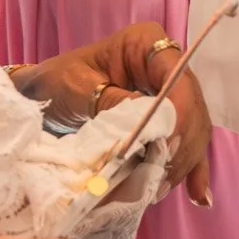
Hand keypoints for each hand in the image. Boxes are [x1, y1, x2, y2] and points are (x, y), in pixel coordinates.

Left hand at [17, 23, 212, 205]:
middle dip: (181, 144)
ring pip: (193, 128)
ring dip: (181, 161)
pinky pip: (186, 143)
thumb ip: (114, 103)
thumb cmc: (56, 83)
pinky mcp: (166, 119)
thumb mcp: (78, 89)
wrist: (41, 97)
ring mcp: (168, 92)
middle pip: (192, 106)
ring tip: (158, 189)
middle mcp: (165, 65)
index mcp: (146, 44)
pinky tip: (197, 195)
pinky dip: (190, 169)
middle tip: (160, 176)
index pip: (178, 77)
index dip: (179, 113)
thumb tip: (149, 127)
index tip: (165, 146)